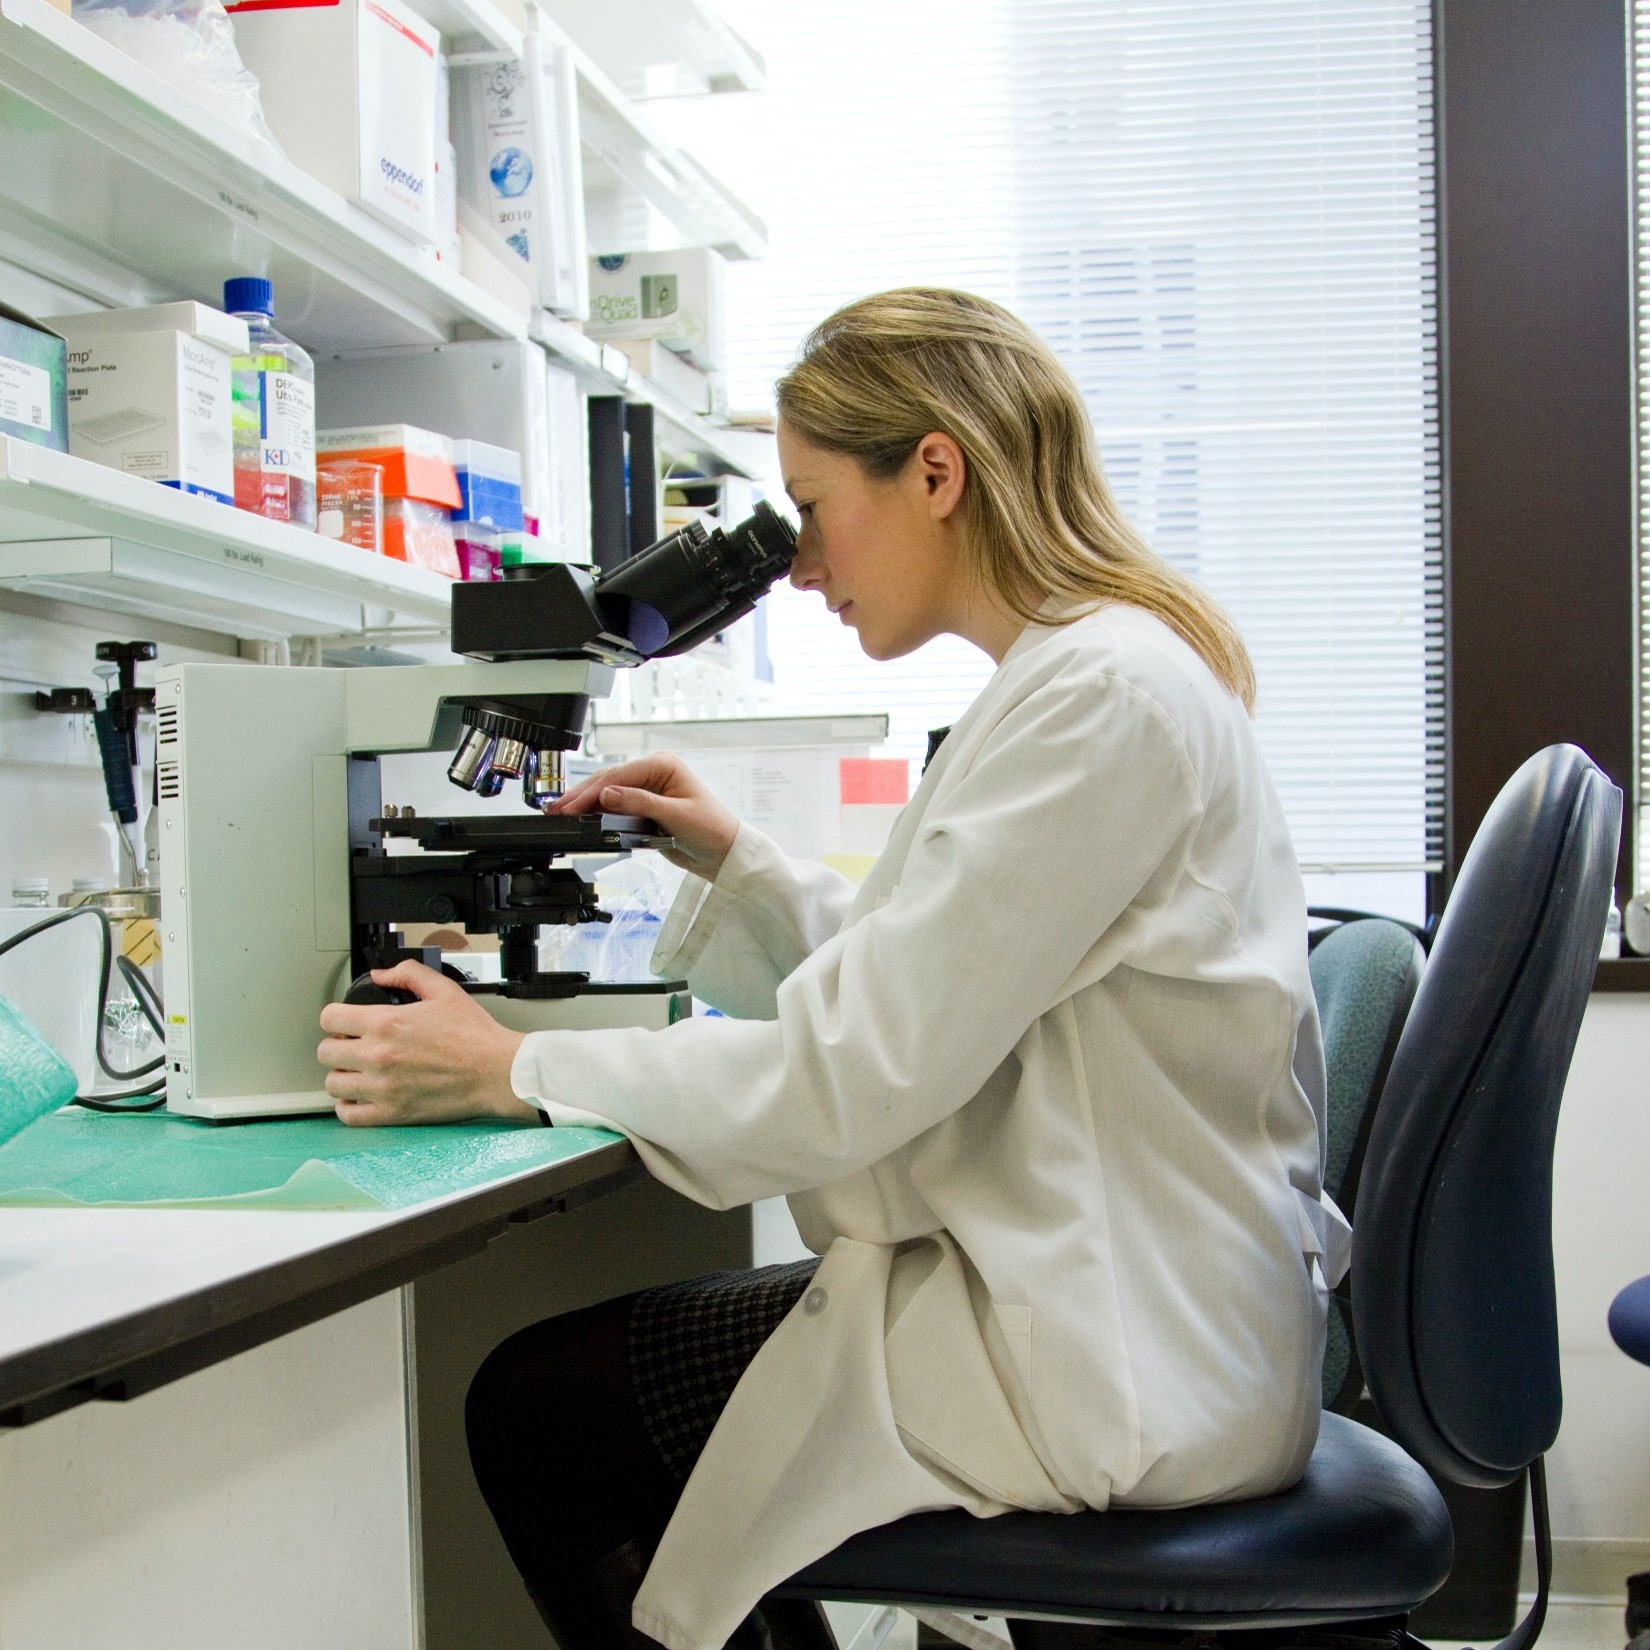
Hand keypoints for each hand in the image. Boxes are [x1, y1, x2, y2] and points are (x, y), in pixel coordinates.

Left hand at [317, 961, 539, 1127]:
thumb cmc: (475, 1035)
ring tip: (357, 1072)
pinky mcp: (392, 1113)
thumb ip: (408, 974)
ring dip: (342, 1075)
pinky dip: (348, 1107)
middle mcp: (378, 1055)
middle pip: (326, 1052)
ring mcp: (382, 1087)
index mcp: (386, 1023)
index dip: (336, 1017)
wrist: (496, 1071)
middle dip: (337, 1045)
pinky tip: (360, 1097)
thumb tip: (380, 975)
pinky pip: (349, 1115)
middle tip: (353, 1046)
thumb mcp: (443, 990)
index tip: (344, 1022)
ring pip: (333, 1084)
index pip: (329, 1018)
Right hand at [550, 752, 738, 879]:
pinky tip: (581, 817)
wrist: (724, 853)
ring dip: (586, 803)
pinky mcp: (645, 807)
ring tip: (560, 812)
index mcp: (663, 765)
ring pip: (609, 792)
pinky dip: (597, 812)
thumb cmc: (712, 829)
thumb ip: (640, 804)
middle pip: (609, 781)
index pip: (619, 775)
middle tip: (556, 809)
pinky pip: (616, 806)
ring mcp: (648, 789)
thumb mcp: (675, 815)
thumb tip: (607, 795)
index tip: (572, 806)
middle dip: (582, 796)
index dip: (592, 792)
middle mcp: (653, 773)